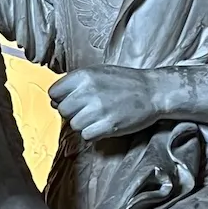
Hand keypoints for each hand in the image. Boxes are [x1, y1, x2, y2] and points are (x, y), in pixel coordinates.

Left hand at [49, 66, 163, 139]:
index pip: (53, 92)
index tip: (70, 101)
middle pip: (62, 110)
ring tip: (98, 117)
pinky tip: (103, 125)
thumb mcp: (97, 73)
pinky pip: (86, 135)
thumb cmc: (125, 82)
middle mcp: (88, 91)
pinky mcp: (108, 125)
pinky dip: (93, 133)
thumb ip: (75, 84)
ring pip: (74, 124)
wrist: (153, 91)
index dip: (60, 99)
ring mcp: (98, 109)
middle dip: (72, 113)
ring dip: (83, 124)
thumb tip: (53, 101)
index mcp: (84, 75)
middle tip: (87, 110)